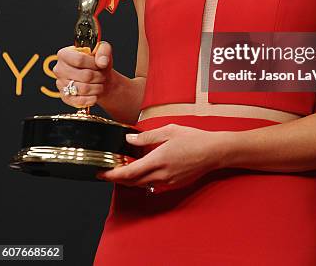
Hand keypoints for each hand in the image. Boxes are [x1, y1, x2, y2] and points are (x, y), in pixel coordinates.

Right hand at [54, 41, 113, 107]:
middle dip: (99, 76)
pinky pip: (80, 101)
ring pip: (84, 89)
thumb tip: (102, 62)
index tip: (100, 65)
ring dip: (97, 87)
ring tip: (100, 84)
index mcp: (64, 54)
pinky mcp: (65, 97)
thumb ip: (104, 51)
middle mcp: (59, 69)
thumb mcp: (103, 49)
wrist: (97, 77)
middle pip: (84, 75)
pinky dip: (91, 99)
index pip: (79, 59)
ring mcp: (60, 84)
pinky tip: (95, 95)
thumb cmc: (97, 62)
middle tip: (103, 76)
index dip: (94, 64)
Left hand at [96, 123, 226, 191]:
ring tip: (123, 168)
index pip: (129, 172)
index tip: (102, 173)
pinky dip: (144, 179)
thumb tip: (130, 139)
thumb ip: (147, 136)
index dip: (113, 175)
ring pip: (142, 184)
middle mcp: (162, 174)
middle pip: (132, 182)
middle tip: (108, 171)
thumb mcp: (169, 131)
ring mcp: (168, 181)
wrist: (213, 152)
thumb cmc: (194, 138)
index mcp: (158, 159)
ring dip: (130, 179)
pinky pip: (154, 184)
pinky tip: (143, 169)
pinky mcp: (174, 184)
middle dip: (118, 178)